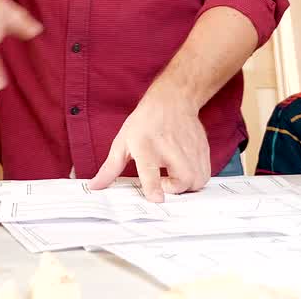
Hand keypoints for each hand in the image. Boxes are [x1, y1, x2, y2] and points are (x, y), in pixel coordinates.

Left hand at [87, 89, 209, 202]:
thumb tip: (95, 186)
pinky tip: (184, 169)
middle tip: (164, 181)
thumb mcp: (122, 142)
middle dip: (175, 189)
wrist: (172, 100)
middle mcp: (170, 149)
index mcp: (146, 147)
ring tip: (174, 176)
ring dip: (186, 185)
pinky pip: (205, 174)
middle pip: (182, 180)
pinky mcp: (202, 150)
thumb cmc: (145, 122)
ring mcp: (189, 149)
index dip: (154, 188)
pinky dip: (196, 177)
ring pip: (197, 180)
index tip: (156, 199)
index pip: (151, 172)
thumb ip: (110, 169)